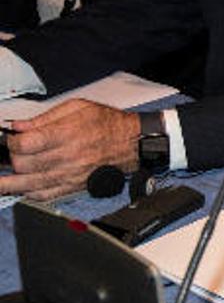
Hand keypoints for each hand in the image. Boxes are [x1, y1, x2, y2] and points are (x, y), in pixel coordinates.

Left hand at [0, 99, 140, 199]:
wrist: (132, 142)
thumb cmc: (108, 123)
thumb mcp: (77, 108)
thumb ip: (44, 117)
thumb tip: (18, 126)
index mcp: (66, 134)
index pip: (24, 144)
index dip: (11, 142)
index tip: (12, 138)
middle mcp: (66, 157)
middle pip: (23, 164)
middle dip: (12, 158)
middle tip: (16, 152)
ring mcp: (68, 174)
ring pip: (28, 184)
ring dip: (8, 183)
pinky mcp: (72, 186)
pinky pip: (44, 195)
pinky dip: (28, 193)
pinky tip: (21, 188)